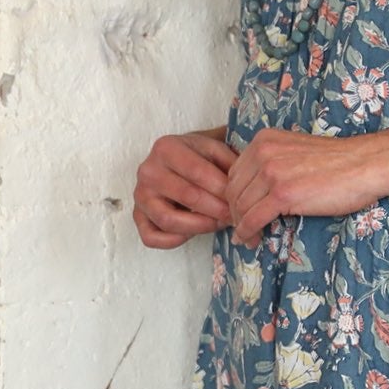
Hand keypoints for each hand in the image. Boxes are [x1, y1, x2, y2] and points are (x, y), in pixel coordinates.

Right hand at [133, 130, 239, 249]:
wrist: (175, 158)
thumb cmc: (199, 155)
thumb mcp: (216, 148)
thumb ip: (232, 160)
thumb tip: (251, 183)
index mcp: (167, 147)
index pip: (199, 173)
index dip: (223, 190)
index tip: (242, 200)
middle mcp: (148, 170)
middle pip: (187, 197)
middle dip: (217, 210)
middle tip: (237, 217)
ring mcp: (139, 195)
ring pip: (169, 220)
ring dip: (200, 226)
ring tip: (219, 224)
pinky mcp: (137, 216)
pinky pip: (152, 237)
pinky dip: (174, 241)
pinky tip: (193, 233)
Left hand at [224, 127, 388, 247]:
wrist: (365, 164)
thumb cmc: (338, 162)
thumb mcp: (295, 152)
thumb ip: (272, 163)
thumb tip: (254, 191)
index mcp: (264, 140)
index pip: (234, 173)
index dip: (234, 197)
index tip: (241, 212)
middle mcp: (263, 152)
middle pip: (232, 190)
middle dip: (234, 213)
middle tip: (243, 229)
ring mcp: (272, 172)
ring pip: (240, 206)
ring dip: (240, 226)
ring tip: (248, 237)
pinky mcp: (282, 193)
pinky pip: (253, 218)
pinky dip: (247, 232)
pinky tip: (250, 239)